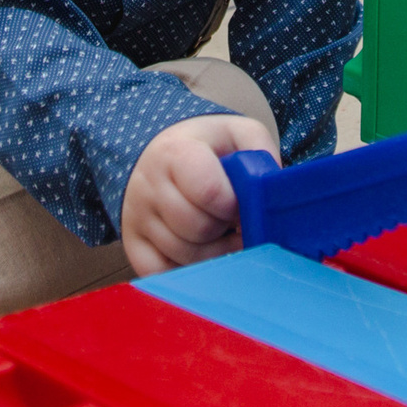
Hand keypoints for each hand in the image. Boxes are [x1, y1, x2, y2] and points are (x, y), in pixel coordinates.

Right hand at [121, 113, 277, 275]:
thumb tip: (273, 187)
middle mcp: (149, 187)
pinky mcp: (132, 245)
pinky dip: (189, 270)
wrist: (155, 154)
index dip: (234, 204)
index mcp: (175, 154)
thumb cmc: (203, 148)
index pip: (208, 191)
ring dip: (215, 252)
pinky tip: (202, 251)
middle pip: (198, 228)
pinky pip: (162, 274)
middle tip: (234, 220)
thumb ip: (259, 150)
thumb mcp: (234, 132)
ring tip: (222, 234)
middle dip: (225, 229)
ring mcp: (137, 219)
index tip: (240, 202)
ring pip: (185, 255)